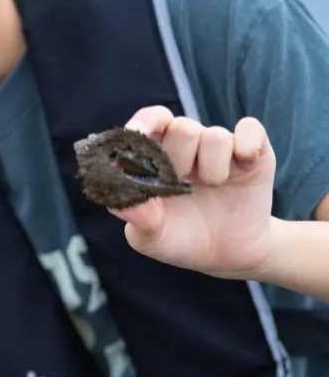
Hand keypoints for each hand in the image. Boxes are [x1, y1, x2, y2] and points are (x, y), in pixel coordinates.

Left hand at [109, 107, 275, 279]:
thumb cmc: (180, 239)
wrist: (228, 255)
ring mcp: (219, 148)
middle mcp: (187, 146)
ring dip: (213, 166)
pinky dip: (247, 145)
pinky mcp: (253, 153)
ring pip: (215, 135)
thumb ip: (137, 219)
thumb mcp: (152, 238)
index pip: (148, 122)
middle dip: (180, 159)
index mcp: (156, 158)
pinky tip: (244, 166)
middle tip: (182, 186)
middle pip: (182, 127)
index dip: (144, 124)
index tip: (139, 135)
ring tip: (213, 187)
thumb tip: (123, 205)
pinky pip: (250, 129)